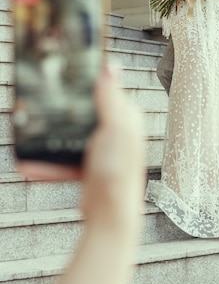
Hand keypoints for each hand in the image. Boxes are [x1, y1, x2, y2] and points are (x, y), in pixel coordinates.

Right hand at [16, 65, 144, 231]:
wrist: (109, 216)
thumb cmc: (119, 172)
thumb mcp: (116, 130)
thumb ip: (111, 100)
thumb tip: (110, 67)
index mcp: (126, 117)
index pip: (106, 89)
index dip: (86, 79)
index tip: (64, 70)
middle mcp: (116, 130)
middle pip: (83, 111)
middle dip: (61, 109)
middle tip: (39, 101)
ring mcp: (101, 149)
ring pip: (70, 136)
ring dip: (49, 138)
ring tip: (28, 135)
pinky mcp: (88, 167)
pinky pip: (64, 160)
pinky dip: (47, 164)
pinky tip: (28, 166)